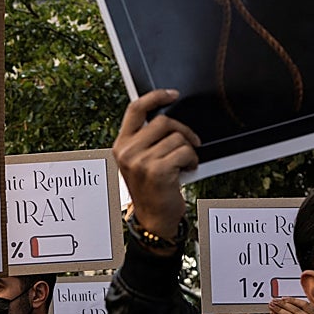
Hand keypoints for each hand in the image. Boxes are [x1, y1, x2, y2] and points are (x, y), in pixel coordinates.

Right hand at [113, 90, 199, 241]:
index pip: (135, 109)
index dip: (155, 97)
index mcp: (121, 145)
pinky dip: (192, 160)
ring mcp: (140, 161)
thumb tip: (167, 117)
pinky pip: (185, 151)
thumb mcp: (140, 161)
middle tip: (189, 144)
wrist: (153, 218)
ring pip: (177, 138)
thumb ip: (146, 139)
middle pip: (163, 122)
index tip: (172, 94)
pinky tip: (187, 169)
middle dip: (182, 131)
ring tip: (183, 164)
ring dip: (188, 150)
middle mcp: (127, 152)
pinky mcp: (157, 170)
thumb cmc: (151, 189)